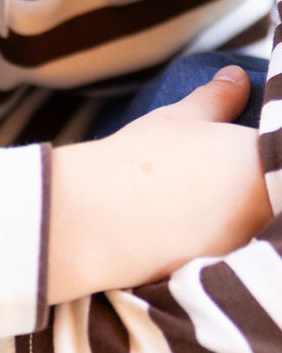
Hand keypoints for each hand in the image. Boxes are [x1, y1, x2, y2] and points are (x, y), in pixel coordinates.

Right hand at [49, 65, 272, 303]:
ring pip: (252, 225)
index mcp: (266, 163)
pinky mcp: (219, 275)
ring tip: (200, 201)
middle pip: (272, 193)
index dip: (260, 151)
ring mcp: (244, 246)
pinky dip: (215, 239)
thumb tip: (235, 77)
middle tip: (220, 175)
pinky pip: (228, 253)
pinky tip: (187, 229)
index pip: (280, 149)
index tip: (244, 149)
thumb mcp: (180, 118)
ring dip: (237, 214)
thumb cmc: (138, 159)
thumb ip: (218, 97)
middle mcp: (266, 209)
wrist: (90, 219)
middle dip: (255, 184)